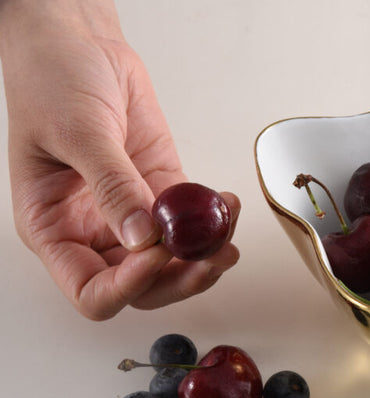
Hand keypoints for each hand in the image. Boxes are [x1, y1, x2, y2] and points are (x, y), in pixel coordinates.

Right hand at [0, 0, 239, 319]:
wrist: (79, 45)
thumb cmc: (51, 82)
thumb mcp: (78, 133)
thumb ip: (112, 186)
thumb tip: (142, 237)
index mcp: (55, 230)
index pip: (92, 291)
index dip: (128, 286)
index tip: (157, 253)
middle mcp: (94, 232)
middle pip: (143, 286)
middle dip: (180, 279)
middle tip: (212, 258)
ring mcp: (131, 215)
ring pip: (173, 262)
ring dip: (205, 255)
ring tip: (228, 232)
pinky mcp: (161, 192)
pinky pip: (191, 225)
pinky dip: (214, 223)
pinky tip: (227, 205)